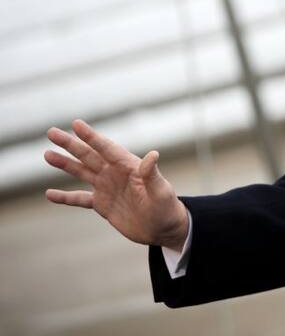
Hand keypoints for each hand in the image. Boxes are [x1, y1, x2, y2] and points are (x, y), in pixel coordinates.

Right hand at [44, 119, 188, 249]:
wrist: (163, 230)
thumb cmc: (167, 208)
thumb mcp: (161, 191)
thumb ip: (152, 175)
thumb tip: (153, 155)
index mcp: (130, 167)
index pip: (107, 149)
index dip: (92, 137)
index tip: (76, 124)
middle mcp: (116, 174)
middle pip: (89, 156)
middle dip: (71, 144)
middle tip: (51, 132)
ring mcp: (108, 188)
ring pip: (82, 172)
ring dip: (65, 164)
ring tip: (47, 154)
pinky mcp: (103, 204)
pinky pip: (80, 199)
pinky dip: (65, 197)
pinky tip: (49, 194)